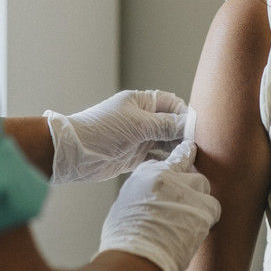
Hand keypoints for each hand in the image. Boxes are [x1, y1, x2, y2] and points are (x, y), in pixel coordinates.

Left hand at [45, 90, 189, 184]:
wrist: (75, 153)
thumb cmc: (103, 131)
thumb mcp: (138, 125)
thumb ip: (164, 125)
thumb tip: (188, 125)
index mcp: (141, 102)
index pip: (171, 103)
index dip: (184, 115)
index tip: (194, 130)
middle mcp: (142, 118)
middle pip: (170, 123)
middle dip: (183, 135)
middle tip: (195, 149)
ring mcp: (138, 137)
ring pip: (164, 142)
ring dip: (175, 150)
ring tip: (188, 161)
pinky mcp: (134, 155)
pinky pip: (155, 157)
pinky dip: (165, 161)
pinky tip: (175, 168)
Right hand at [97, 140, 220, 270]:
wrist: (134, 261)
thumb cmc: (124, 244)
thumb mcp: (123, 210)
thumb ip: (141, 199)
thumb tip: (150, 206)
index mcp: (143, 174)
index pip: (167, 163)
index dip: (175, 173)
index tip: (180, 178)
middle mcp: (165, 175)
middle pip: (188, 172)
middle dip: (188, 189)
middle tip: (184, 210)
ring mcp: (184, 189)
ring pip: (202, 185)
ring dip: (199, 202)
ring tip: (189, 224)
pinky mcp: (201, 207)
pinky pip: (214, 207)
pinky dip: (208, 219)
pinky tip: (197, 232)